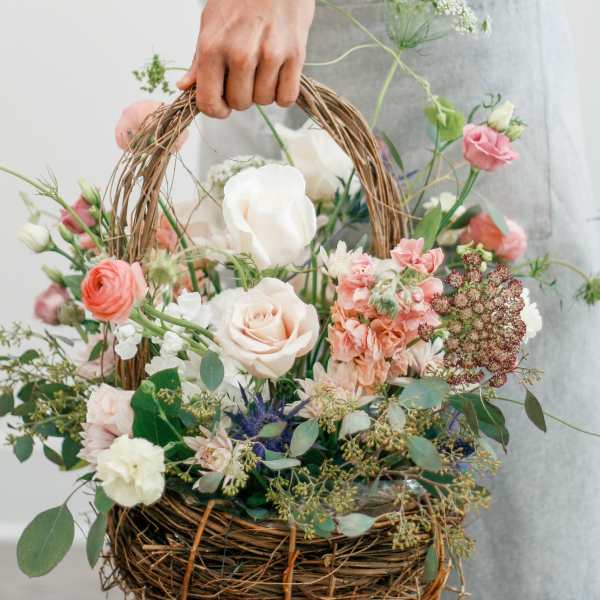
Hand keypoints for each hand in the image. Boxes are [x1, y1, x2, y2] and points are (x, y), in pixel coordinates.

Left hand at [178, 0, 315, 117]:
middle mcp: (240, 53)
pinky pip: (286, 97)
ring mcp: (269, 55)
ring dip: (263, 92)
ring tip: (263, 70)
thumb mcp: (211, 24)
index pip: (209, 102)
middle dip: (242, 96)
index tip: (223, 107)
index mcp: (212, 47)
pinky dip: (283, 93)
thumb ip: (199, 61)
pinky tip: (279, 76)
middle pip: (240, 104)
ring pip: (264, 101)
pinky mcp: (295, 55)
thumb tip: (185, 88)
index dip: (216, 110)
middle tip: (245, 77)